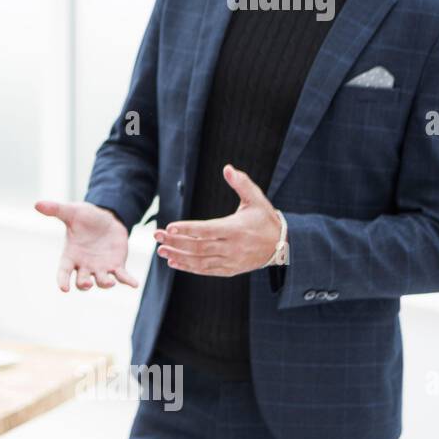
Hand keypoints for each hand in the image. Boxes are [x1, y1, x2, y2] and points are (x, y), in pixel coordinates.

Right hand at [35, 200, 138, 291]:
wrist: (105, 218)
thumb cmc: (84, 217)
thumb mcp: (71, 212)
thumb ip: (56, 210)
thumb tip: (37, 203)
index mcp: (70, 255)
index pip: (63, 272)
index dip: (62, 281)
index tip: (63, 288)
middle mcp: (84, 265)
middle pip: (82, 281)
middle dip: (84, 285)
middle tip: (86, 284)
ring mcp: (101, 267)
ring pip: (101, 281)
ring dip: (105, 284)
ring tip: (110, 282)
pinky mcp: (116, 265)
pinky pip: (122, 276)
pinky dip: (128, 281)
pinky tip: (134, 284)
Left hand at [154, 164, 279, 276]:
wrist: (281, 245)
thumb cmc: (264, 218)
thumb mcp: (256, 199)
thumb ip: (241, 183)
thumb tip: (228, 168)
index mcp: (236, 229)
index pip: (207, 230)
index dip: (187, 229)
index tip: (169, 227)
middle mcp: (232, 247)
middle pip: (199, 247)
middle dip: (176, 242)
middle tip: (157, 236)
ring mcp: (231, 261)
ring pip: (200, 261)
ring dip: (178, 256)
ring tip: (160, 250)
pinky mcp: (230, 270)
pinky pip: (206, 271)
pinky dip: (188, 267)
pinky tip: (173, 262)